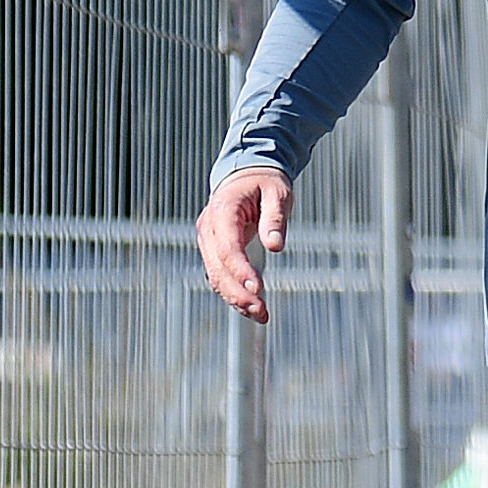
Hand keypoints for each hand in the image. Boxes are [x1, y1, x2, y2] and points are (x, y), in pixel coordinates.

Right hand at [198, 166, 293, 321]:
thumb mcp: (278, 193)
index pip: (228, 247)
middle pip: (218, 267)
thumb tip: (275, 247)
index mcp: (223, 211)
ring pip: (216, 276)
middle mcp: (209, 228)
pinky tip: (251, 307)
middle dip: (238, 292)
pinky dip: (234, 292)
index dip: (241, 270)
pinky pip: (220, 275)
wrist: (248, 173)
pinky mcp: (215, 250)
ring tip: (260, 315)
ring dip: (235, 298)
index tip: (258, 288)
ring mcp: (209, 240)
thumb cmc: (265, 182)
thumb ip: (275, 219)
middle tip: (261, 311)